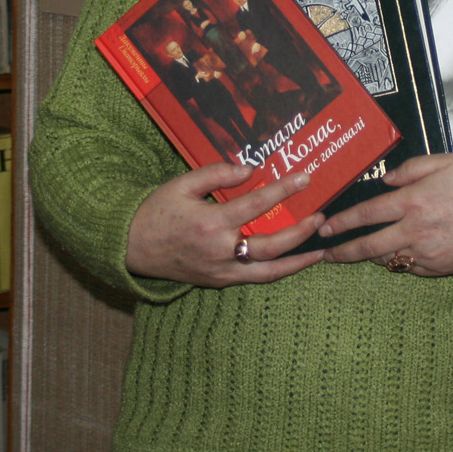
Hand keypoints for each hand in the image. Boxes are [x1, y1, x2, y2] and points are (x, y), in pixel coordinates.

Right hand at [125, 163, 324, 286]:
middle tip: (321, 217)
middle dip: (301, 232)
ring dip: (297, 262)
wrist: (131, 248)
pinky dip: (277, 270)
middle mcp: (220, 251)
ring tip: (321, 250)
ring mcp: (221, 271)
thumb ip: (217, 175)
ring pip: (269, 272)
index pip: (257, 204)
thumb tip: (250, 170)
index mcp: (212, 223)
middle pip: (272, 245)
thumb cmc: (157, 211)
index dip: (284, 190)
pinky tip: (293, 261)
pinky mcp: (220, 281)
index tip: (305, 178)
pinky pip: (255, 278)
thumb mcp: (182, 184)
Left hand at [319, 154, 452, 275]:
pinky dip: (398, 262)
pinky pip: (409, 268)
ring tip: (355, 253)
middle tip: (325, 254)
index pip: (367, 214)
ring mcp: (426, 253)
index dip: (342, 222)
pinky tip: (394, 255)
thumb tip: (388, 180)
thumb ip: (412, 168)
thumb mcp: (446, 162)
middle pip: (368, 246)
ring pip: (386, 260)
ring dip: (367, 257)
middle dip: (342, 251)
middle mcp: (414, 230)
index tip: (324, 227)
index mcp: (413, 201)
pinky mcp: (438, 268)